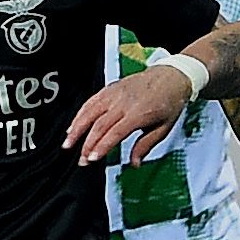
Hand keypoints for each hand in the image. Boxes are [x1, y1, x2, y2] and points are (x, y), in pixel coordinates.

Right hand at [66, 64, 190, 165]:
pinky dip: (80, 114)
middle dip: (87, 144)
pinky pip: (91, 101)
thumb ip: (146, 145)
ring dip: (76, 128)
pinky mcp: (110, 88)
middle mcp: (124, 102)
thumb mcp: (164, 127)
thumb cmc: (169, 101)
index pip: (114, 132)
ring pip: (90, 111)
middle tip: (81, 160)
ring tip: (68, 144)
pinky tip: (73, 126)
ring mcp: (115, 93)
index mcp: (139, 113)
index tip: (91, 159)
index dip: (101, 147)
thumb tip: (134, 164)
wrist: (171, 76)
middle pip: (99, 125)